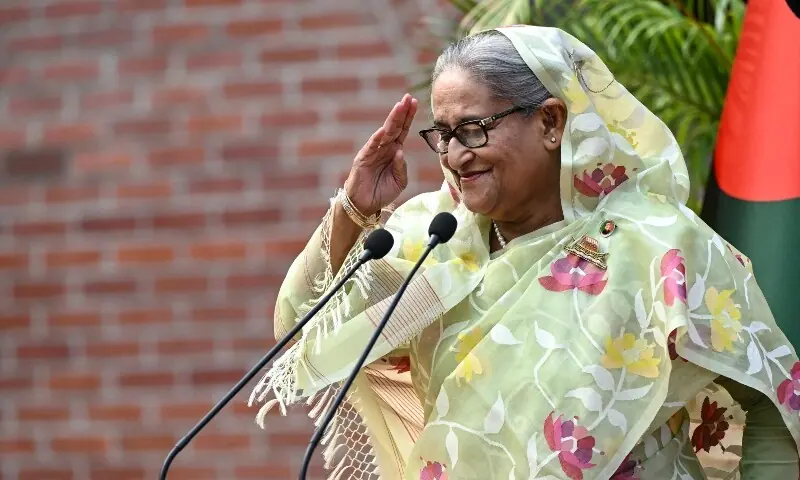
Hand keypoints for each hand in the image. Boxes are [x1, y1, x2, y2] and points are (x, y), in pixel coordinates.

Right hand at [344, 94, 417, 215]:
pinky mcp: (363, 159)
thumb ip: (402, 167)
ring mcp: (373, 152)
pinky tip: (384, 130)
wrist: (365, 204)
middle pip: (395, 127)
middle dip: (402, 112)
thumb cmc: (383, 192)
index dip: (408, 117)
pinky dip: (377, 139)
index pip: (403, 130)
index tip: (414, 102)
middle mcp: (384, 148)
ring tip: (399, 107)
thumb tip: (400, 152)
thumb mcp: (399, 181)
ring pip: (384, 133)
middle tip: (408, 98)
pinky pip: (371, 147)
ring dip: (392, 120)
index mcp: (394, 151)